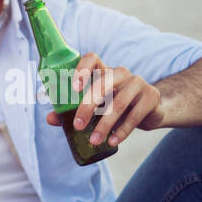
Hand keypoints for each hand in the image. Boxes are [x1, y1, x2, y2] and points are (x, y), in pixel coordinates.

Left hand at [43, 52, 163, 146]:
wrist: (149, 111)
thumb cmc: (113, 106)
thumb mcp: (94, 107)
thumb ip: (71, 111)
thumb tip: (50, 118)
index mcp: (103, 71)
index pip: (92, 59)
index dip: (82, 69)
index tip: (73, 87)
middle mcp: (120, 73)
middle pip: (103, 83)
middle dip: (88, 106)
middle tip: (77, 126)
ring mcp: (137, 83)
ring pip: (118, 103)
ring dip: (104, 125)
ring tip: (93, 141)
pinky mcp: (151, 96)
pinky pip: (135, 115)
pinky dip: (122, 131)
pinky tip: (112, 141)